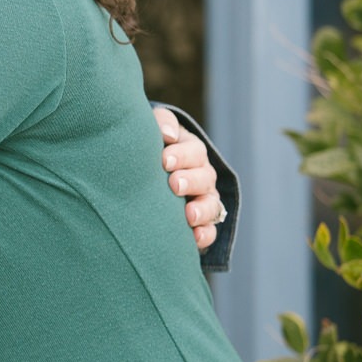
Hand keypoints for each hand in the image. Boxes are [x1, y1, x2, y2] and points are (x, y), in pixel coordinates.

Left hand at [155, 107, 224, 250]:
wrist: (150, 172)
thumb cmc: (152, 147)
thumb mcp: (156, 129)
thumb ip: (162, 123)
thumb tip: (167, 134)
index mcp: (191, 152)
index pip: (194, 151)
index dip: (182, 155)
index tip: (165, 161)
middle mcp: (202, 175)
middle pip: (204, 177)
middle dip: (191, 181)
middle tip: (174, 185)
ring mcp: (204, 200)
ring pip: (212, 205)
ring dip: (202, 210)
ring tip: (189, 214)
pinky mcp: (201, 223)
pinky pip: (209, 231)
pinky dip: (205, 234)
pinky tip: (194, 238)